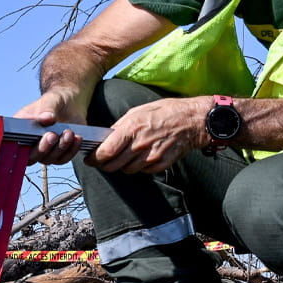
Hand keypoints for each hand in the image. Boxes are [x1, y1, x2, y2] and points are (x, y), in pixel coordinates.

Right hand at [14, 90, 87, 164]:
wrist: (70, 103)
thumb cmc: (55, 101)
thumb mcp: (50, 100)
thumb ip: (47, 109)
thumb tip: (46, 118)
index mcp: (19, 130)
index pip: (14, 145)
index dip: (22, 147)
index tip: (34, 137)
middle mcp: (30, 144)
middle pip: (32, 157)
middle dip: (43, 148)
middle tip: (53, 135)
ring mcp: (45, 150)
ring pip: (49, 159)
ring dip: (60, 148)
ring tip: (69, 133)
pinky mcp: (59, 153)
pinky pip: (63, 158)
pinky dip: (71, 150)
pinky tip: (77, 139)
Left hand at [91, 97, 208, 173]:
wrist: (192, 121)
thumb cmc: (165, 112)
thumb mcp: (137, 112)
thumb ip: (120, 126)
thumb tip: (106, 138)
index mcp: (130, 129)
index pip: (105, 152)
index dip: (94, 158)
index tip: (90, 159)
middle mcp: (139, 145)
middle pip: (113, 166)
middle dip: (104, 165)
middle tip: (103, 161)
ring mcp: (151, 156)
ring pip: (127, 170)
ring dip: (122, 166)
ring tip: (125, 156)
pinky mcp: (161, 164)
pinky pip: (143, 171)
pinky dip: (139, 167)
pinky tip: (142, 157)